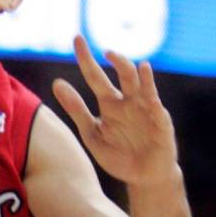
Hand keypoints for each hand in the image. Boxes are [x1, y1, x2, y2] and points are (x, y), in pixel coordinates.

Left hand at [52, 35, 178, 190]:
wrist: (144, 178)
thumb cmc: (119, 156)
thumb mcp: (92, 133)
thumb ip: (76, 109)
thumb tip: (56, 83)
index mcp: (109, 104)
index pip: (95, 75)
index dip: (86, 58)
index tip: (77, 38)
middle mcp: (127, 101)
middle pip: (121, 74)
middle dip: (115, 59)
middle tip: (105, 51)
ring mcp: (145, 108)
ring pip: (138, 82)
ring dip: (130, 70)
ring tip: (121, 59)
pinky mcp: (159, 120)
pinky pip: (154, 101)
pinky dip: (149, 89)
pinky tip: (145, 76)